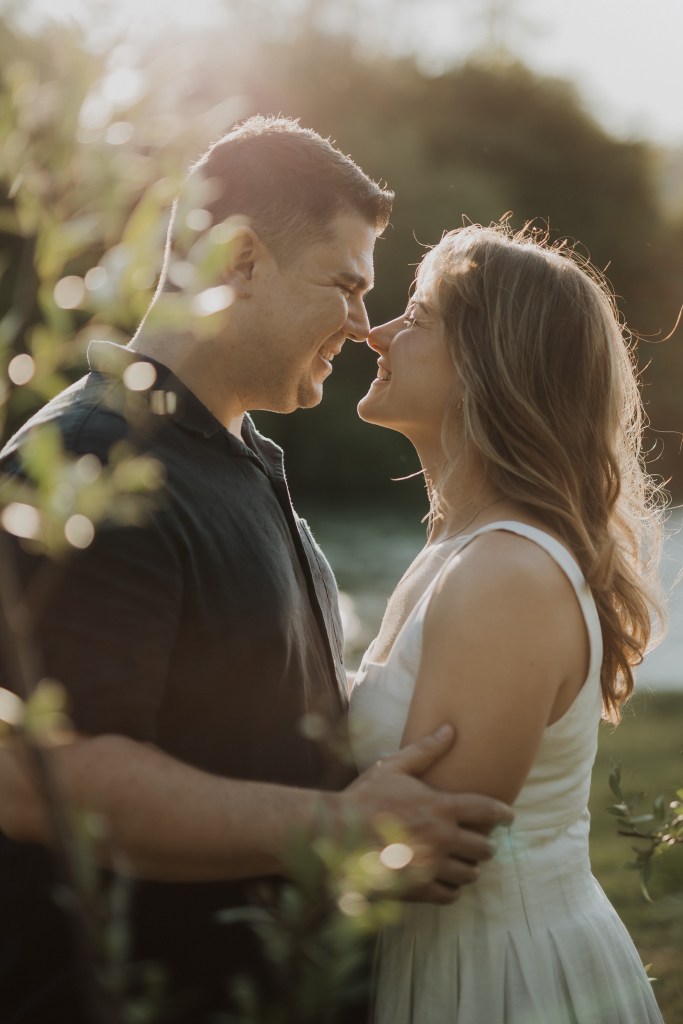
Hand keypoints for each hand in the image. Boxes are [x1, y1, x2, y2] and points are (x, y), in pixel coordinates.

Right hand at [341, 725, 512, 903]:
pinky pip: (450, 896)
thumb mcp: (393, 767)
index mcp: (440, 808)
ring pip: (470, 874)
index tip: (509, 817)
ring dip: (469, 867)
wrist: (335, 837)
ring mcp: (432, 867)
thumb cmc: (363, 798)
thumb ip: (425, 751)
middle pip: (484, 848)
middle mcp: (443, 839)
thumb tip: (450, 729)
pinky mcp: (419, 890)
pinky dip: (451, 889)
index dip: (503, 813)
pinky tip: (443, 880)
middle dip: (484, 844)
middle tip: (479, 842)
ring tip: (462, 862)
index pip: (486, 811)